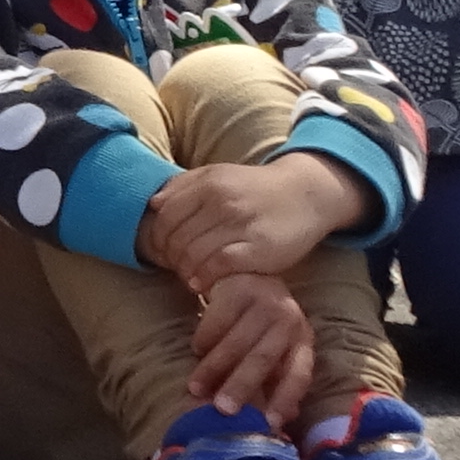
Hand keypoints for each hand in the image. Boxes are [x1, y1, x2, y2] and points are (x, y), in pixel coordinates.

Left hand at [141, 147, 372, 290]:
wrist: (305, 195)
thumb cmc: (254, 189)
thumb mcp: (219, 175)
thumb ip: (185, 185)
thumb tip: (154, 203)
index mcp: (209, 183)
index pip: (165, 217)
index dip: (158, 238)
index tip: (162, 250)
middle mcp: (222, 201)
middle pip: (177, 238)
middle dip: (170, 258)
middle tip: (175, 267)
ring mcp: (241, 225)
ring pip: (194, 254)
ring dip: (185, 271)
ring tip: (188, 276)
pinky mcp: (258, 248)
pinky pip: (219, 266)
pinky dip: (205, 278)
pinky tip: (203, 283)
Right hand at [186, 266, 318, 426]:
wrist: (246, 273)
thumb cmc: (262, 323)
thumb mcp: (276, 348)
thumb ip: (275, 382)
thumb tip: (278, 422)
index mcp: (302, 340)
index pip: (298, 374)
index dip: (285, 399)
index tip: (269, 423)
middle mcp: (288, 320)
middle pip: (263, 358)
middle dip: (241, 385)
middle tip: (222, 410)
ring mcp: (263, 301)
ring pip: (235, 342)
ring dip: (213, 368)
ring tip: (196, 388)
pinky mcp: (237, 289)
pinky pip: (216, 321)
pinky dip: (204, 341)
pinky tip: (196, 351)